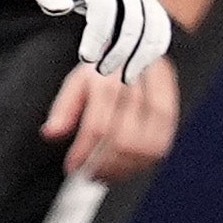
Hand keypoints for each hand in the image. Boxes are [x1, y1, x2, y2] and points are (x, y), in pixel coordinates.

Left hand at [22, 0, 169, 83]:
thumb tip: (60, 7)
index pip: (104, 6)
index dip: (98, 34)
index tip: (86, 57)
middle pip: (133, 18)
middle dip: (120, 50)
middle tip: (101, 71)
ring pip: (154, 23)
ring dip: (143, 54)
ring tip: (125, 78)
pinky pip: (159, 25)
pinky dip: (154, 49)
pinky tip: (137, 67)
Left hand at [44, 55, 179, 182]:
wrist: (139, 46)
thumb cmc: (106, 69)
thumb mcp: (78, 81)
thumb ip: (64, 108)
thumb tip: (50, 134)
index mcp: (109, 77)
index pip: (98, 124)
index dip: (83, 151)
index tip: (71, 168)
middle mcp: (137, 87)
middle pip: (124, 139)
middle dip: (104, 165)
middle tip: (88, 176)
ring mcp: (159, 98)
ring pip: (146, 146)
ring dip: (123, 169)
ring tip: (103, 177)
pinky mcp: (173, 110)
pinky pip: (161, 145)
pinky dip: (142, 164)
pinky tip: (123, 170)